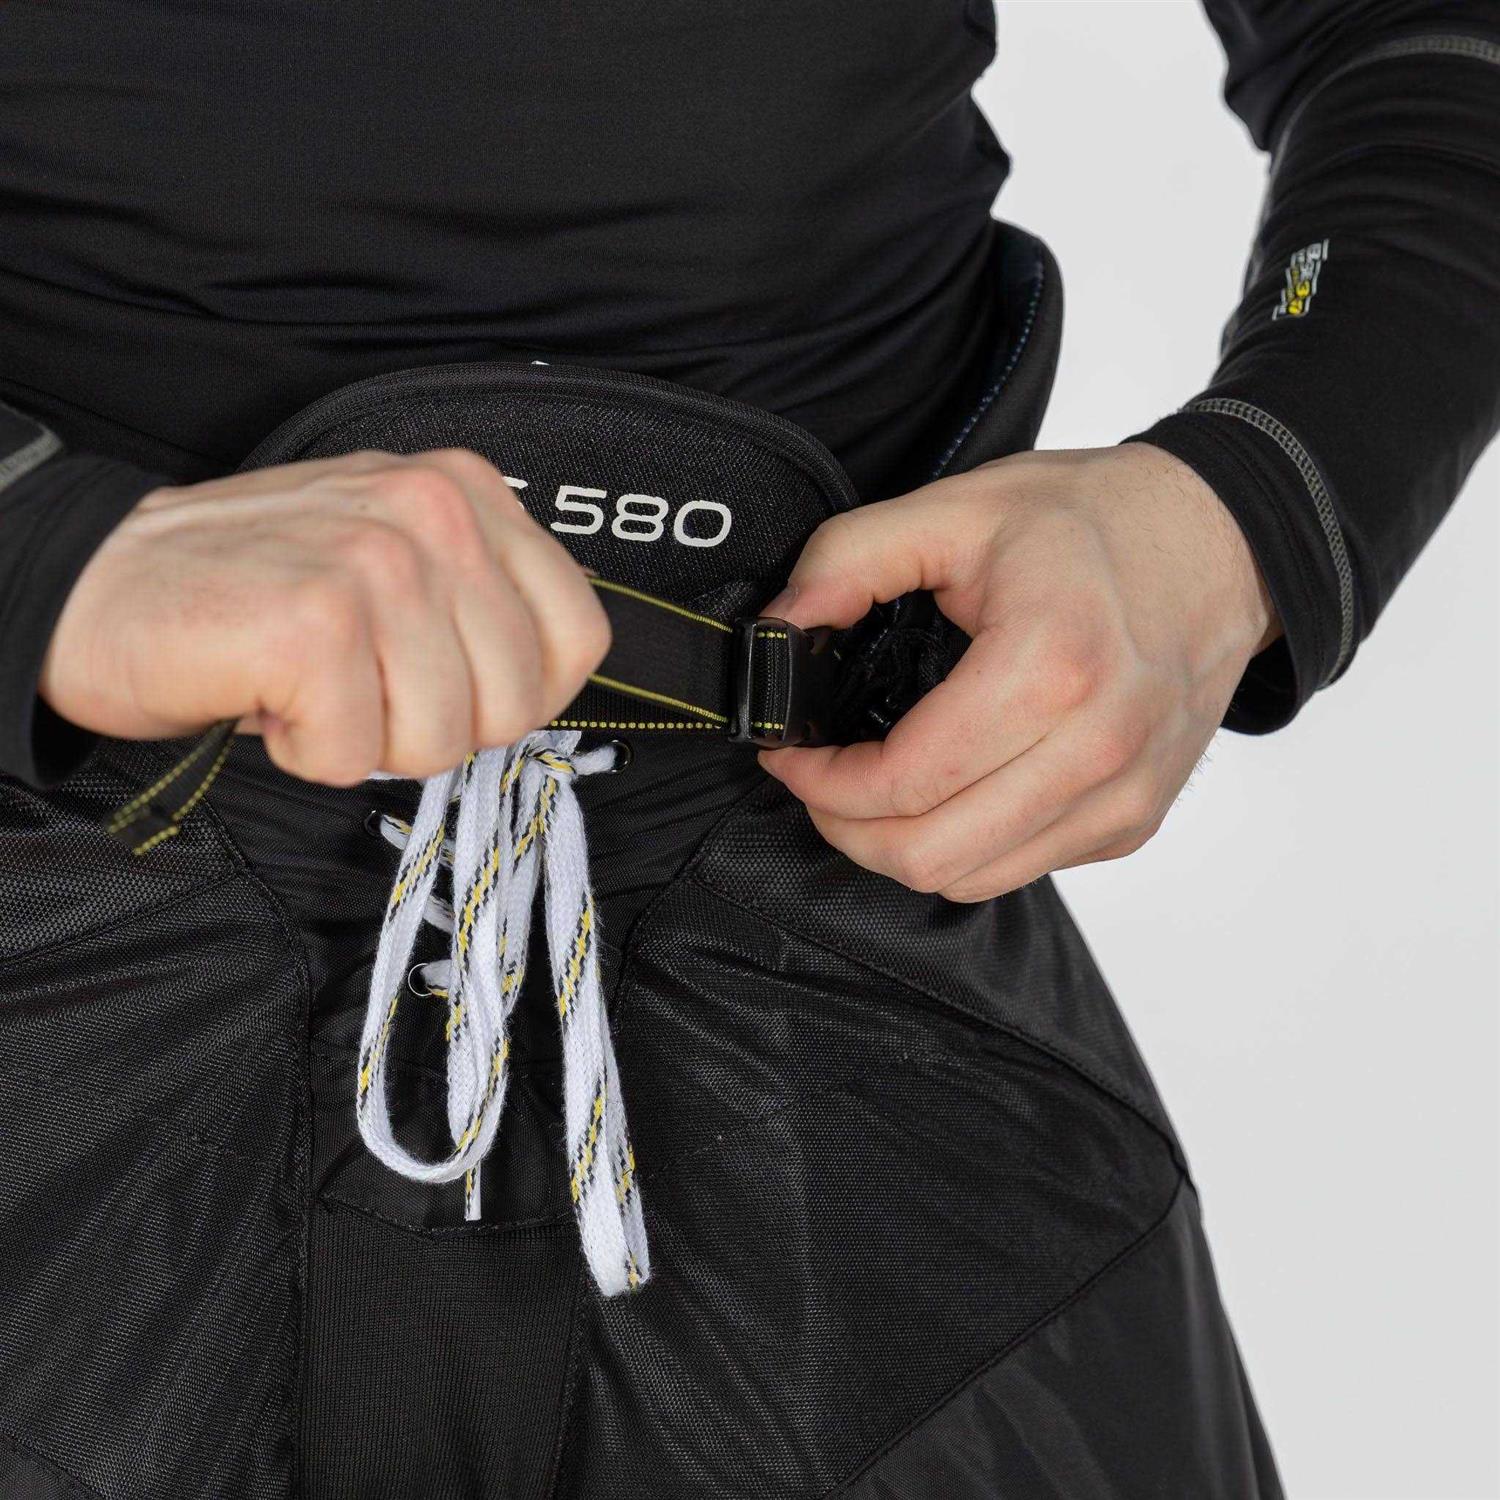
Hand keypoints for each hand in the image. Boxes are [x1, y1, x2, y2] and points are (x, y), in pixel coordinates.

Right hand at [41, 448, 608, 784]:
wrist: (97, 585)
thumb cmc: (256, 590)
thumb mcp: (398, 560)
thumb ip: (482, 598)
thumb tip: (552, 673)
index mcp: (469, 490)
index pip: (581, 633)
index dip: (521, 693)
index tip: (452, 687)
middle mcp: (434, 509)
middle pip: (516, 701)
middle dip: (435, 725)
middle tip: (359, 682)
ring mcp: (377, 559)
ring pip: (442, 737)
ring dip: (365, 738)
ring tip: (309, 680)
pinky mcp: (314, 620)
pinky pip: (354, 753)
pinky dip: (305, 750)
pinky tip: (268, 693)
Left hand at [758, 444, 1277, 900]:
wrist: (1222, 545)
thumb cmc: (1096, 523)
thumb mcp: (957, 509)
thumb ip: (847, 562)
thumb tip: (779, 631)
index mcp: (1050, 668)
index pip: (904, 782)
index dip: (822, 782)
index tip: (792, 753)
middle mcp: (1096, 750)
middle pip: (929, 855)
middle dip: (847, 828)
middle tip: (821, 780)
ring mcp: (1122, 796)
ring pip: (970, 878)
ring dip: (899, 846)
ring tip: (874, 789)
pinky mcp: (1133, 821)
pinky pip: (1020, 869)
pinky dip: (963, 846)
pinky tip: (948, 790)